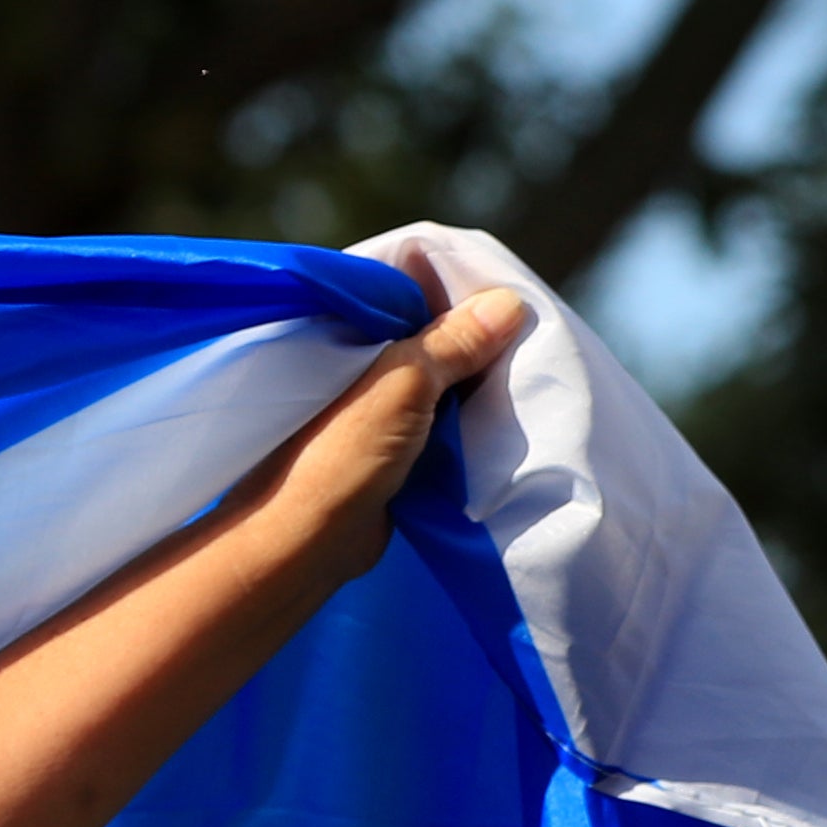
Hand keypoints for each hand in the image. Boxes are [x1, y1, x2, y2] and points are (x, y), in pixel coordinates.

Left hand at [225, 279, 533, 593]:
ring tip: (521, 363)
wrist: (303, 545)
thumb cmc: (337, 458)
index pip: (397, 282)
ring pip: (430, 374)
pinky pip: (431, 414)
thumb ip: (451, 344)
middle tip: (523, 328)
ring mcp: (365, 404)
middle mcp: (348, 360)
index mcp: (335, 329)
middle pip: (420, 329)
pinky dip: (459, 411)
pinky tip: (498, 408)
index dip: (447, 280)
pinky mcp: (382, 444)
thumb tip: (508, 301)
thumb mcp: (402, 387)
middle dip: (468, 332)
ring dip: (468, 376)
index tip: (500, 285)